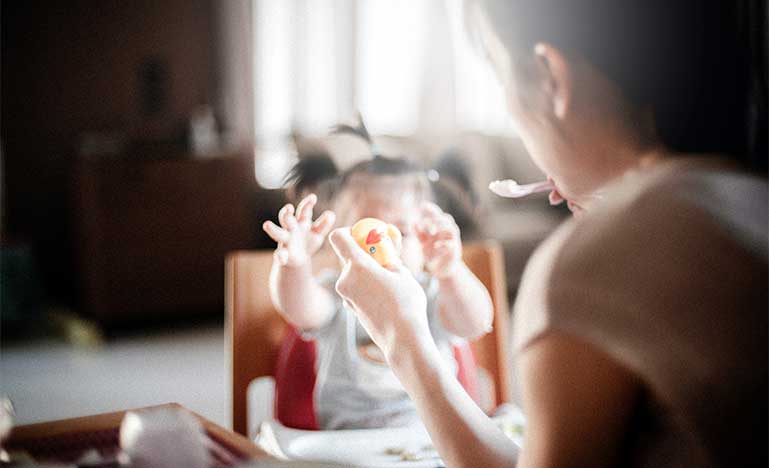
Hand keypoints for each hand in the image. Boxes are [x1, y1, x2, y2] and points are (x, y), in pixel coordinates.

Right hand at [262, 194, 335, 266]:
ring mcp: (285, 241)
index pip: (303, 210)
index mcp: (301, 222)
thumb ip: (324, 224)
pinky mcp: (283, 254)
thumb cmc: (308, 241)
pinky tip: (281, 258)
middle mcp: (291, 229)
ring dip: (273, 229)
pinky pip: (279, 254)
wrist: (298, 259)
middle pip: (286, 218)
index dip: (308, 203)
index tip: (313, 197)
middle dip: (286, 213)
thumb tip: (331, 214)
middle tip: (288, 208)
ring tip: (267, 224)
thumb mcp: (318, 232)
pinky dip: (280, 256)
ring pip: (277, 233)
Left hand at [328, 228, 430, 361]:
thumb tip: (385, 248)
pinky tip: (384, 295)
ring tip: (389, 279)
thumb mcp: (403, 273)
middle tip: (383, 256)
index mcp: (357, 266)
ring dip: (366, 270)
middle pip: (346, 256)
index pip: (338, 237)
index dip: (349, 232)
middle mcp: (345, 279)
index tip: (364, 236)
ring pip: (352, 273)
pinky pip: (355, 288)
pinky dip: (365, 285)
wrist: (403, 339)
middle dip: (363, 253)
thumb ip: (389, 257)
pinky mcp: (350, 308)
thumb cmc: (406, 303)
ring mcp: (345, 296)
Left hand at [415, 202, 462, 277]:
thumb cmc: (434, 255)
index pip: (438, 215)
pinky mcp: (454, 252)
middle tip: (426, 225)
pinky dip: (443, 243)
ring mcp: (453, 242)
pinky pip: (451, 244)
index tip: (423, 205)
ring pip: (452, 228)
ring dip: (442, 228)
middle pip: (447, 219)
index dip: (432, 210)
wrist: (443, 270)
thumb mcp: (424, 243)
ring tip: (432, 232)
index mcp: (440, 230)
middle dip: (436, 219)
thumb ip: (419, 234)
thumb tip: (413, 222)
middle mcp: (448, 233)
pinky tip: (435, 246)